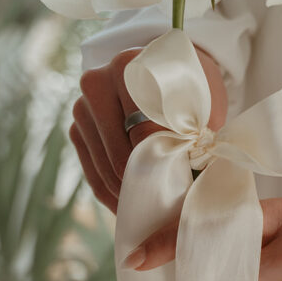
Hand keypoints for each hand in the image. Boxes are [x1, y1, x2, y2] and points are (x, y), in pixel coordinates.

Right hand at [71, 45, 227, 213]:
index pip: (145, 133)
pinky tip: (132, 207)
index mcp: (130, 67)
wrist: (167, 71)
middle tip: (169, 211)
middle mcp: (97, 82)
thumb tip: (196, 179)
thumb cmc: (192, 91)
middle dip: (146, 185)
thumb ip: (198, 135)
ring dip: (128, 195)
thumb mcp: (203, 105)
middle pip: (120, 153)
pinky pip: (92, 172)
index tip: (182, 191)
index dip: (165, 166)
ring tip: (154, 213)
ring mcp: (82, 106)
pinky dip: (112, 194)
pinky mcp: (77, 128)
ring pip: (104, 167)